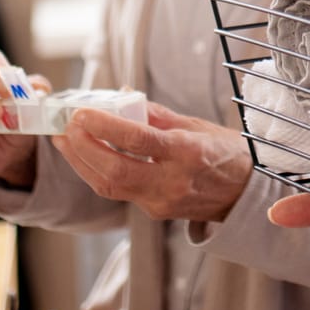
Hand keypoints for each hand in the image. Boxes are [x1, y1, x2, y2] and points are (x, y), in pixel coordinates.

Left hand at [51, 101, 251, 224]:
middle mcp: (172, 182)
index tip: (82, 112)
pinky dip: (96, 172)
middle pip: (115, 171)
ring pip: (110, 186)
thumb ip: (156, 114)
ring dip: (82, 162)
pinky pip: (118, 192)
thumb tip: (123, 96)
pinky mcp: (154, 212)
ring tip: (64, 140)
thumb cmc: (224, 152)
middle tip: (66, 126)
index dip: (105, 126)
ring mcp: (162, 202)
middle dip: (83, 148)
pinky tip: (85, 156)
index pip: (138, 140)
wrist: (245, 194)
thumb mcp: (196, 124)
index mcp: (187, 153)